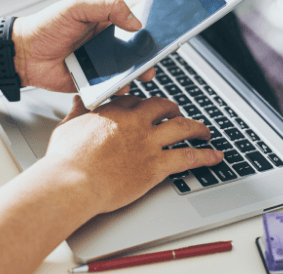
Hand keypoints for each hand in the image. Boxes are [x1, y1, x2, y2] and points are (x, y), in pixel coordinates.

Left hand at [12, 0, 154, 93]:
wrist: (23, 54)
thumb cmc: (45, 26)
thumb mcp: (76, 7)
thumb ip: (107, 7)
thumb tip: (135, 21)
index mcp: (105, 18)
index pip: (135, 15)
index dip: (151, 18)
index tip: (165, 22)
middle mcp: (107, 40)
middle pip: (137, 44)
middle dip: (151, 48)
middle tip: (159, 51)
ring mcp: (102, 61)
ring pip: (129, 66)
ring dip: (140, 69)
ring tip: (145, 70)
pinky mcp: (94, 80)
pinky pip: (113, 85)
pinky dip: (120, 86)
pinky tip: (122, 84)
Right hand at [44, 95, 223, 212]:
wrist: (73, 181)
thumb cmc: (66, 158)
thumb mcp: (68, 126)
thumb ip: (78, 111)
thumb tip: (78, 100)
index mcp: (114, 111)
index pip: (136, 101)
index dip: (144, 106)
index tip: (146, 110)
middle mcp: (136, 122)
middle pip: (163, 107)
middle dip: (173, 109)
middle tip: (177, 114)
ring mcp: (148, 142)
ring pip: (182, 127)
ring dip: (197, 128)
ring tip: (205, 132)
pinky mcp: (156, 165)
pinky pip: (188, 157)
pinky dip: (206, 156)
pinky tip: (215, 156)